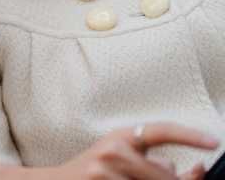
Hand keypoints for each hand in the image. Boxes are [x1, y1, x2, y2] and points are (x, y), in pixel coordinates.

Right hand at [47, 123, 216, 179]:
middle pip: (166, 176)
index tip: (213, 142)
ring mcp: (105, 172)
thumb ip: (157, 164)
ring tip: (129, 178)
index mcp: (120, 137)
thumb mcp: (122, 159)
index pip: (160, 131)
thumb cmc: (92, 171)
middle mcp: (113, 151)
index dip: (189, 136)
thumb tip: (197, 170)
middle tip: (184, 179)